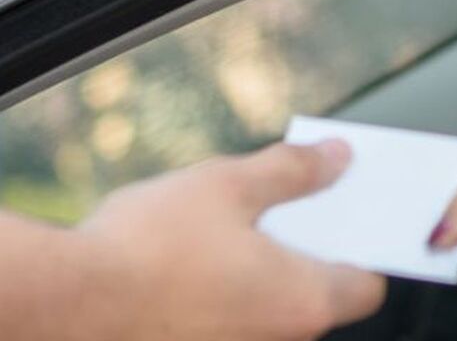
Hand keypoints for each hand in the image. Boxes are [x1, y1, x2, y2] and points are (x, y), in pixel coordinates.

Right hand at [75, 140, 385, 340]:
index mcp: (305, 300)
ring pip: (275, 306)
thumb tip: (338, 156)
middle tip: (300, 199)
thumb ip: (294, 171)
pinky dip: (233, 289)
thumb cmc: (149, 247)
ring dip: (271, 268)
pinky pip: (235, 317)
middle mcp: (280, 339)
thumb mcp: (230, 185)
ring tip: (243, 219)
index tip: (356, 210)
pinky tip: (204, 254)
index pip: (369, 283)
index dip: (369, 244)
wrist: (64, 304)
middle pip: (323, 293)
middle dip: (316, 246)